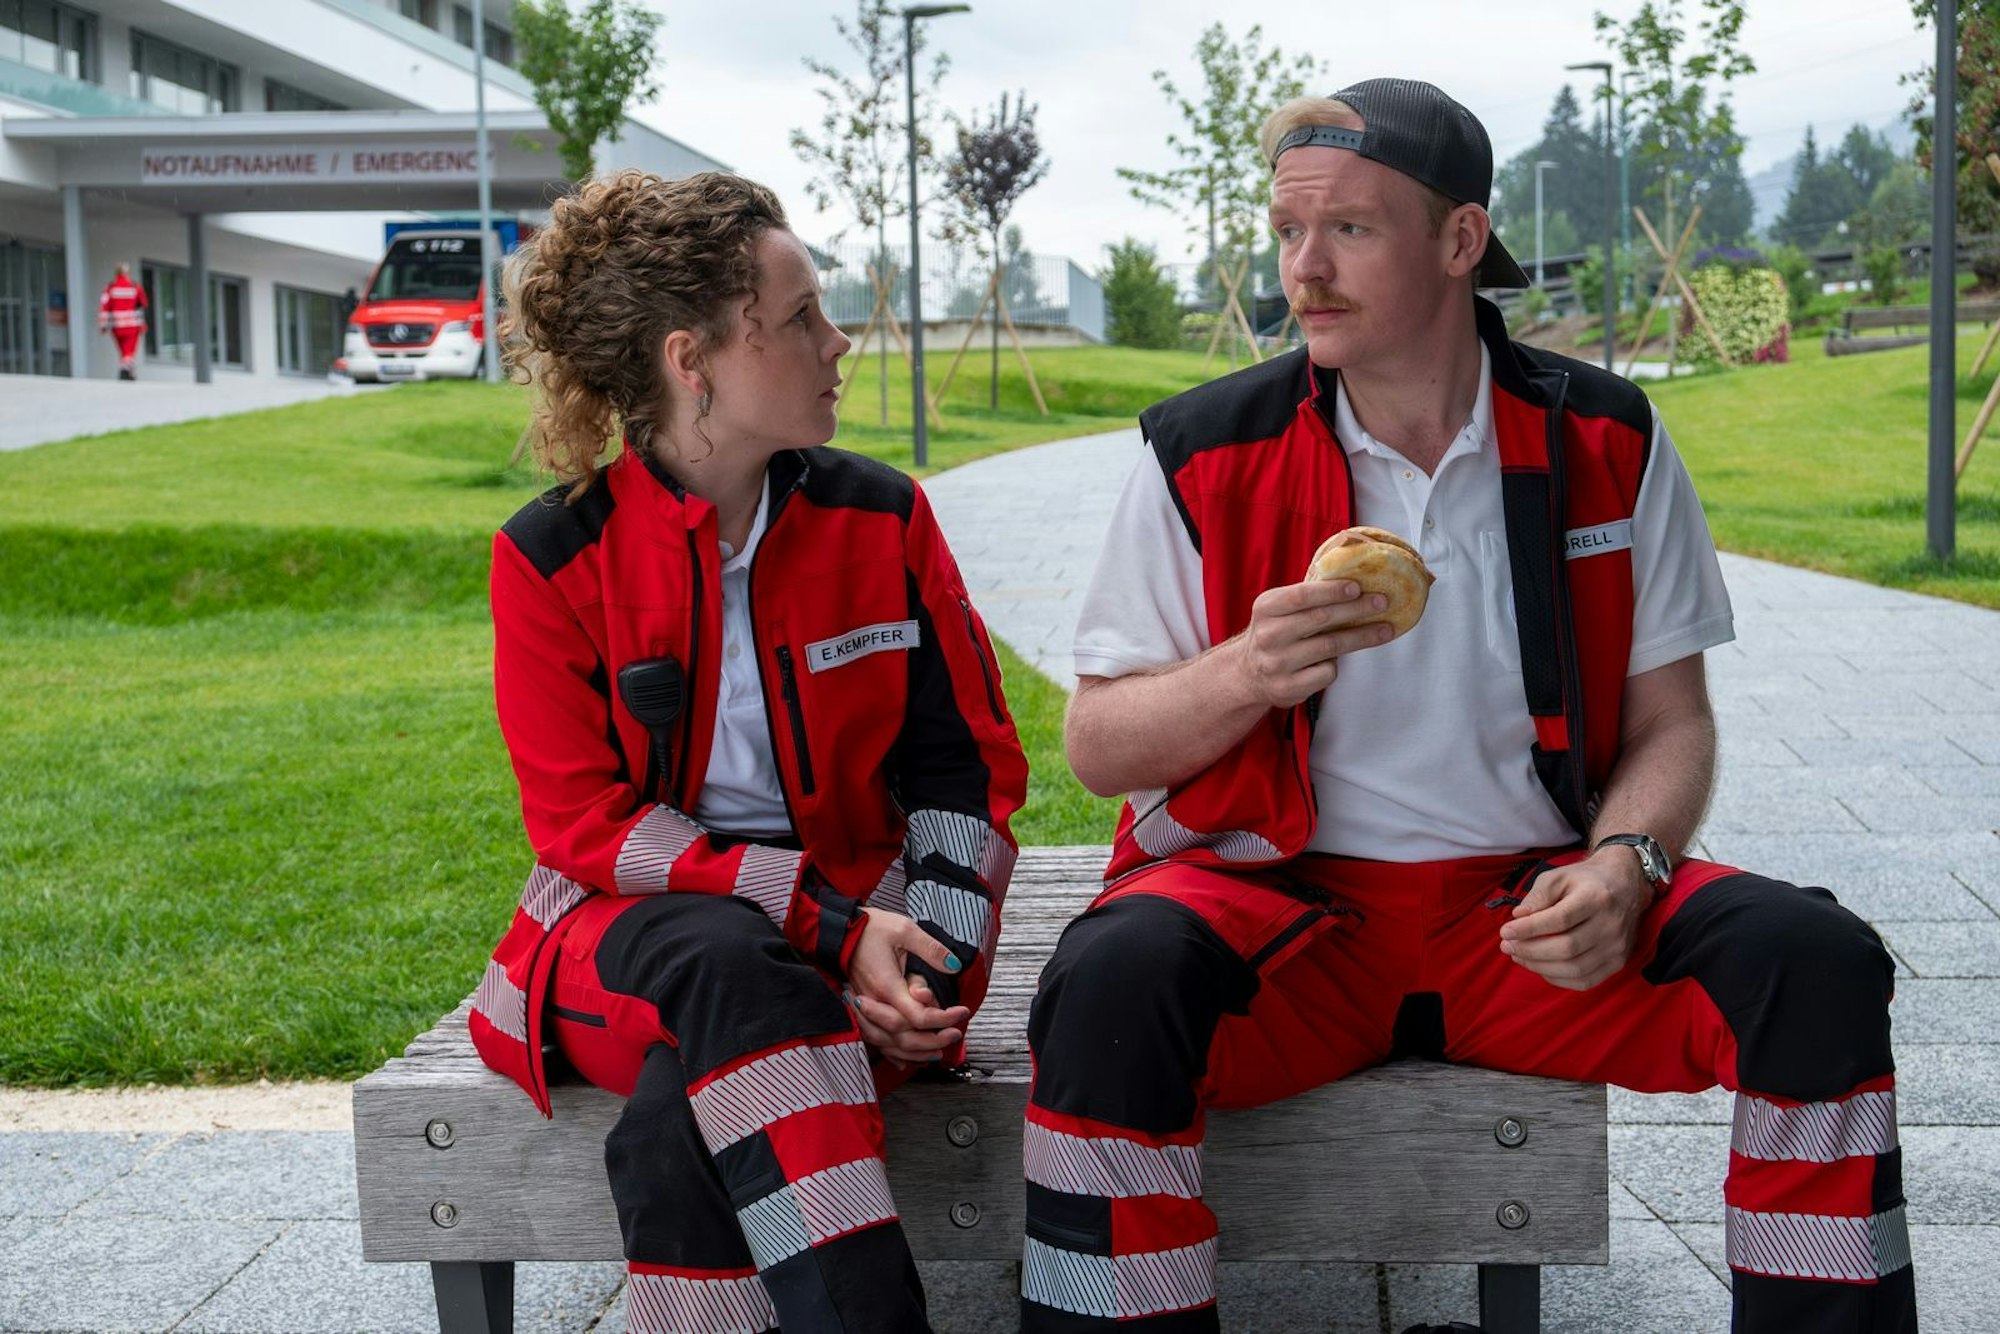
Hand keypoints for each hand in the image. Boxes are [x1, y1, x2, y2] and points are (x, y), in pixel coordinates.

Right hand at [844, 909, 969, 1063]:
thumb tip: (953, 966)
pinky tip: (907, 1060)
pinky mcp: (863, 1010)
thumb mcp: (905, 930)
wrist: (841, 931)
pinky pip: (877, 1040)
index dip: (943, 1018)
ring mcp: (867, 1008)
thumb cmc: (872, 929)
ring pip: (890, 1043)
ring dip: (915, 1051)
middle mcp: (874, 1002)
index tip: (962, 1012)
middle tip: (956, 1034)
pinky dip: (894, 1053)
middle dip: (933, 1040)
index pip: (918, 1015)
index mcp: (887, 984)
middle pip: (904, 1036)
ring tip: (938, 1052)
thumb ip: (931, 950)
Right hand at [1233, 579, 1395, 710]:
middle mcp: (1268, 635)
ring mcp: (1277, 663)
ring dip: (1362, 637)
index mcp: (1266, 608)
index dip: (1331, 591)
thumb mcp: (1279, 609)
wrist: (1249, 673)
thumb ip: (1307, 597)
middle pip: (1320, 619)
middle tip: (1383, 603)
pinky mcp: (1288, 687)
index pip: (1301, 596)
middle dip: (1357, 610)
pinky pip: (1326, 673)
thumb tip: (1355, 583)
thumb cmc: (1276, 633)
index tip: (1358, 587)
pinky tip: (1332, 661)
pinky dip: (1335, 665)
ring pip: (1330, 647)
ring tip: (1385, 629)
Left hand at [1498, 849, 1653, 990]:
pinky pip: (1585, 981)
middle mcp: (1611, 925)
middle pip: (1567, 948)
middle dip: (1530, 950)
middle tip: (1506, 946)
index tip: (1505, 930)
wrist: (1624, 886)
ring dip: (1540, 966)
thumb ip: (1538, 896)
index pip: (1560, 919)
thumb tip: (1519, 917)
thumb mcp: (1559, 876)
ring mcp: (1617, 947)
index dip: (1530, 928)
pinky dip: (1558, 978)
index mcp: (1597, 898)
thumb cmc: (1585, 881)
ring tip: (1518, 956)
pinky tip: (1539, 966)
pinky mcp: (1618, 962)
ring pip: (1575, 969)